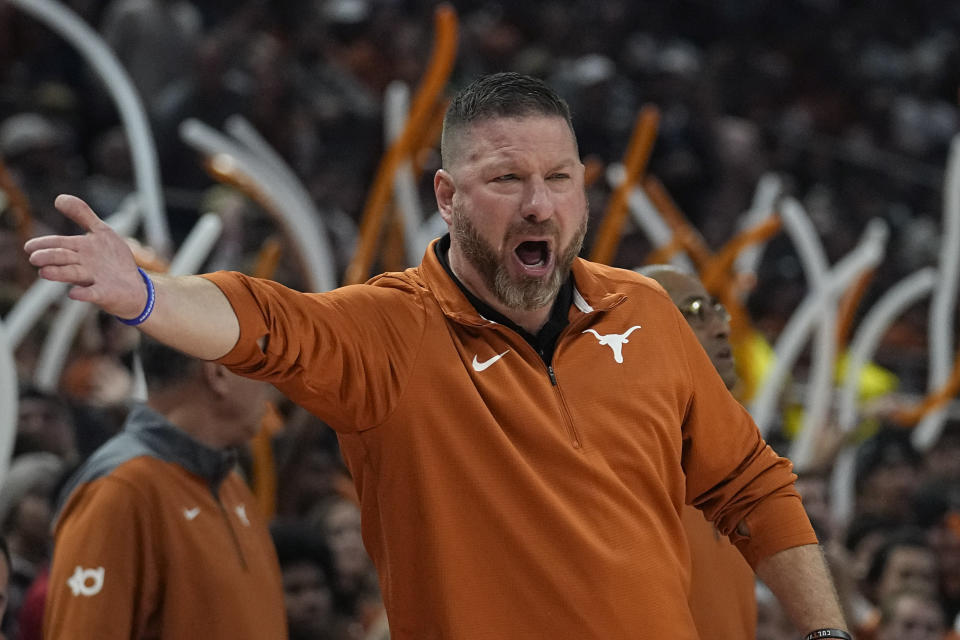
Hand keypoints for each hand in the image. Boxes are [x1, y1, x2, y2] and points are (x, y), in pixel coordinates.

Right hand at [24, 194, 147, 318]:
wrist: (134, 286)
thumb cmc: (113, 259)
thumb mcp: (101, 232)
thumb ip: (82, 215)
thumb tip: (58, 198)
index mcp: (80, 249)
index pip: (59, 244)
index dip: (44, 244)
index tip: (28, 246)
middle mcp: (83, 264)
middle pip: (63, 258)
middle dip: (49, 257)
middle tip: (34, 258)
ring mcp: (93, 279)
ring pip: (73, 274)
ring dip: (59, 273)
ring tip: (44, 272)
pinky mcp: (105, 293)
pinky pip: (93, 294)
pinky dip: (84, 294)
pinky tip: (74, 293)